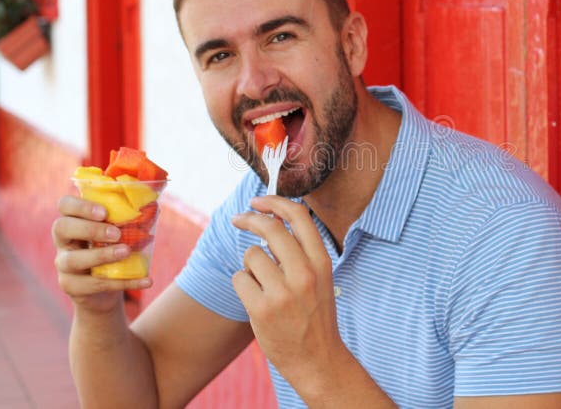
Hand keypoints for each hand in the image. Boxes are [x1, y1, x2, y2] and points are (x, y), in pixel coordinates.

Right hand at [52, 195, 150, 313]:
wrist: (103, 290)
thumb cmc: (112, 251)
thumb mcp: (119, 233)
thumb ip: (130, 220)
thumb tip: (154, 207)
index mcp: (74, 221)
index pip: (65, 205)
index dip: (81, 206)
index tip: (104, 212)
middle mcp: (63, 241)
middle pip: (61, 228)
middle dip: (89, 228)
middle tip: (116, 234)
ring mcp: (63, 265)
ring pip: (72, 259)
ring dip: (101, 255)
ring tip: (126, 252)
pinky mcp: (72, 286)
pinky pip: (95, 284)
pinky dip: (124, 282)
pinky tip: (146, 280)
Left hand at [231, 196, 342, 393]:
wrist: (318, 360)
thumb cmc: (314, 315)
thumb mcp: (320, 277)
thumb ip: (301, 251)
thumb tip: (271, 219)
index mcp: (321, 261)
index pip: (298, 215)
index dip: (274, 201)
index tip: (258, 201)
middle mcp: (304, 273)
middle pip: (269, 228)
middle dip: (248, 219)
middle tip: (239, 219)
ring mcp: (283, 292)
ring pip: (250, 254)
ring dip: (249, 264)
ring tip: (262, 283)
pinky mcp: (262, 310)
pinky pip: (239, 279)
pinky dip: (242, 285)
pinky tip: (255, 299)